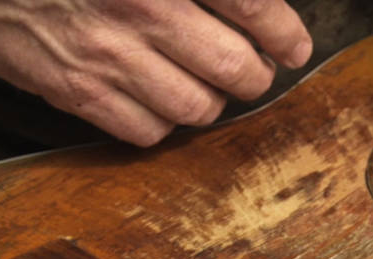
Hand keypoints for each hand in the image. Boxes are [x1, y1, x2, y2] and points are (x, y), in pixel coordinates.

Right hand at [0, 0, 311, 145]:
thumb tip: (250, 7)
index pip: (252, 7)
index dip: (284, 34)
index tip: (293, 46)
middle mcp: (141, 9)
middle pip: (236, 69)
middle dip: (254, 74)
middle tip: (251, 68)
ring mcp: (109, 57)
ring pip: (199, 108)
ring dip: (210, 100)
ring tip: (202, 84)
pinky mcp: (79, 93)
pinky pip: (150, 132)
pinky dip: (163, 121)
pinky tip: (156, 99)